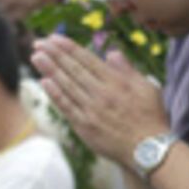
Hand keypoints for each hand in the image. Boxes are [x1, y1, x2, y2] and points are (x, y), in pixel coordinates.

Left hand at [32, 35, 169, 165]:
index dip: (69, 48)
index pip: (87, 60)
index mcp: (117, 82)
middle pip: (73, 70)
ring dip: (49, 70)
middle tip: (39, 43)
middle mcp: (101, 94)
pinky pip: (66, 107)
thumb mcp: (148, 88)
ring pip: (66, 86)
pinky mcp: (85, 127)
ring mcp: (91, 111)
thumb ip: (128, 70)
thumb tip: (111, 53)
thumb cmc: (151, 118)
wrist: (148, 150)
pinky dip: (54, 94)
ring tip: (36, 57)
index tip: (55, 38)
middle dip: (54, 54)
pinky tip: (44, 82)